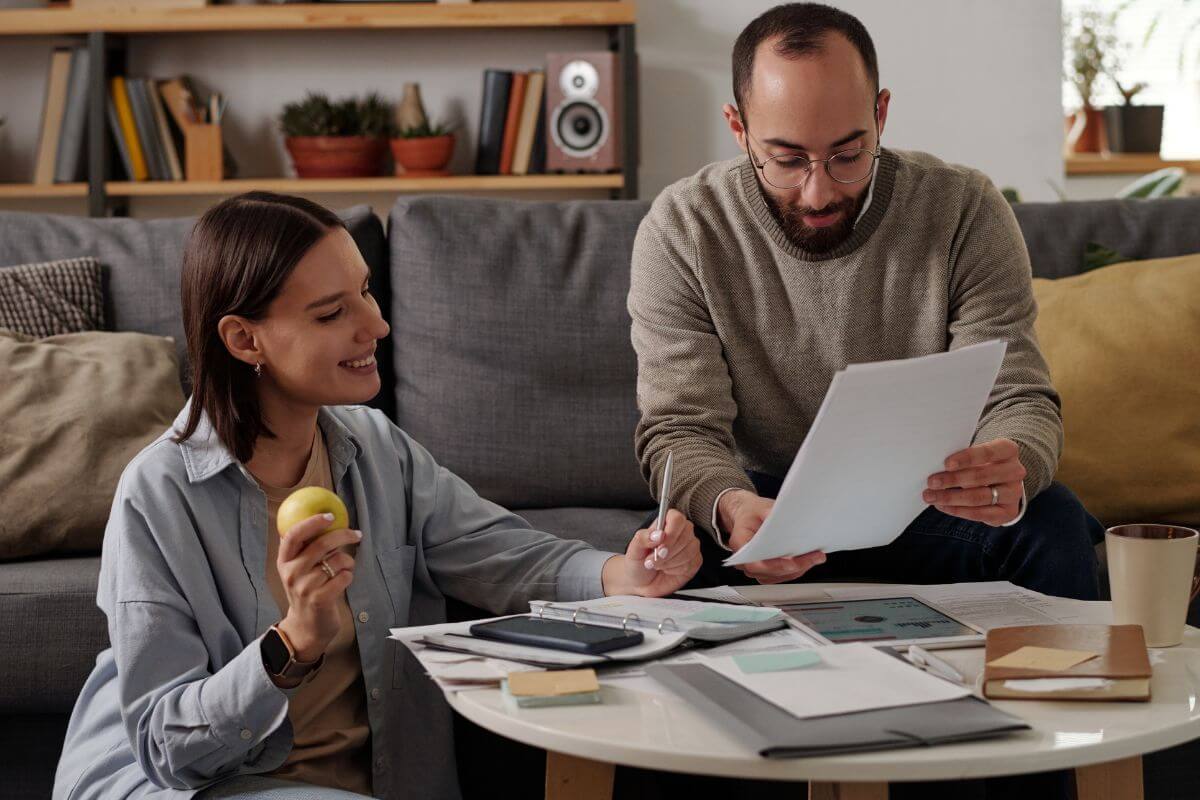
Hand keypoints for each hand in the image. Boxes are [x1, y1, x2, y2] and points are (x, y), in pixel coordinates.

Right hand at [275, 513, 361, 661]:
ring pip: (337, 560)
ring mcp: (305, 587)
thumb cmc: (306, 590)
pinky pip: (344, 577)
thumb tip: (324, 518)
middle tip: (356, 534)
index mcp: (284, 561)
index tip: (330, 515)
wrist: (306, 626)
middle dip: (344, 535)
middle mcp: (291, 573)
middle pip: (322, 544)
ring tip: (346, 567)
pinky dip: (349, 576)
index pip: (294, 535)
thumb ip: (305, 548)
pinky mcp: (320, 599)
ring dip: (348, 561)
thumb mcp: (298, 569)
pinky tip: (344, 581)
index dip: (312, 522)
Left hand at [602, 509, 701, 596]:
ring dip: (669, 562)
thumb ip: (643, 538)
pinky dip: (676, 570)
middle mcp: (681, 531)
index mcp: (666, 522)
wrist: (642, 584)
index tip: (658, 546)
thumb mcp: (634, 549)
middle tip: (653, 559)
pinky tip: (667, 570)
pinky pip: (691, 564)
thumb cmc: (638, 562)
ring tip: (658, 565)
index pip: (677, 518)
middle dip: (668, 552)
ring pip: (689, 551)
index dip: (670, 533)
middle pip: (685, 535)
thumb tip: (659, 534)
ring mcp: (690, 545)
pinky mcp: (695, 561)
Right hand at [719, 489, 824, 584]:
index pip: (754, 563)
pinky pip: (780, 576)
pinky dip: (794, 571)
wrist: (745, 514)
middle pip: (769, 572)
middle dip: (794, 566)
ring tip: (815, 557)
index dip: (774, 566)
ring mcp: (754, 567)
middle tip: (814, 556)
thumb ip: (771, 514)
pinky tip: (807, 561)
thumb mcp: (760, 507)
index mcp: (740, 542)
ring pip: (776, 577)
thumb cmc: (751, 513)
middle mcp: (744, 560)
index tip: (792, 562)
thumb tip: (788, 520)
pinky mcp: (764, 570)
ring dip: (797, 570)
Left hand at [924, 438, 1024, 525]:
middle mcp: (1015, 471)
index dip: (966, 458)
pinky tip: (943, 506)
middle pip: (981, 476)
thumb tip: (934, 465)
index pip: (988, 452)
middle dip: (952, 480)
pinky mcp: (1008, 512)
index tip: (946, 464)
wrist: (1001, 481)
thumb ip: (961, 457)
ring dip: (951, 497)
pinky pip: (980, 514)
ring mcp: (1013, 493)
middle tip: (931, 482)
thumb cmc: (981, 463)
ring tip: (931, 496)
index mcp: (1008, 450)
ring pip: (979, 497)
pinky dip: (958, 510)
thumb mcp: (976, 454)